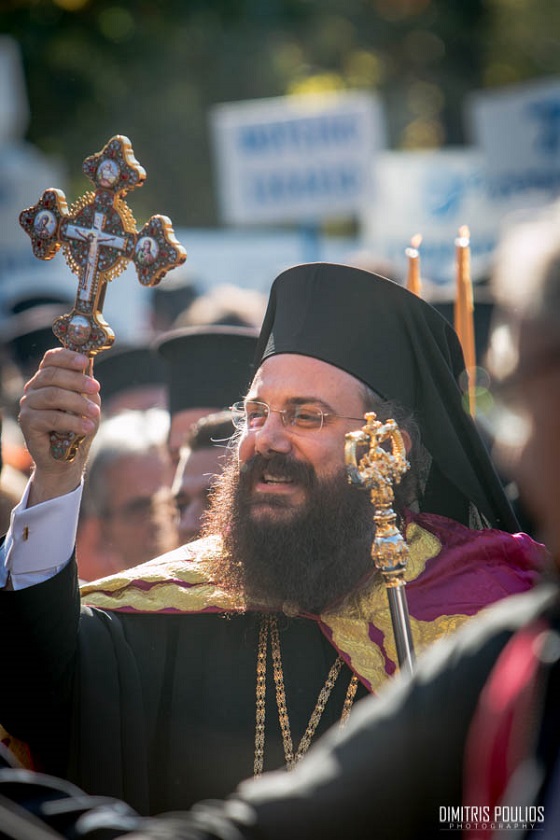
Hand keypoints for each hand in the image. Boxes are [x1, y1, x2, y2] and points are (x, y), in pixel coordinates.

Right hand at [18, 348, 100, 504]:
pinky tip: (86, 427)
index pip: (51, 358)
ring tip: (96, 414)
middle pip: (52, 375)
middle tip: (96, 388)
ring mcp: (28, 404)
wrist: (68, 457)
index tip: (84, 362)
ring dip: (78, 403)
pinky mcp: (27, 422)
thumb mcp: (88, 399)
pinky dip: (71, 422)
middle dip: (77, 380)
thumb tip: (89, 357)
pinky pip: (50, 418)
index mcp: (48, 377)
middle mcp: (34, 387)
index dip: (67, 357)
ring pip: (52, 395)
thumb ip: (86, 380)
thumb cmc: (78, 424)